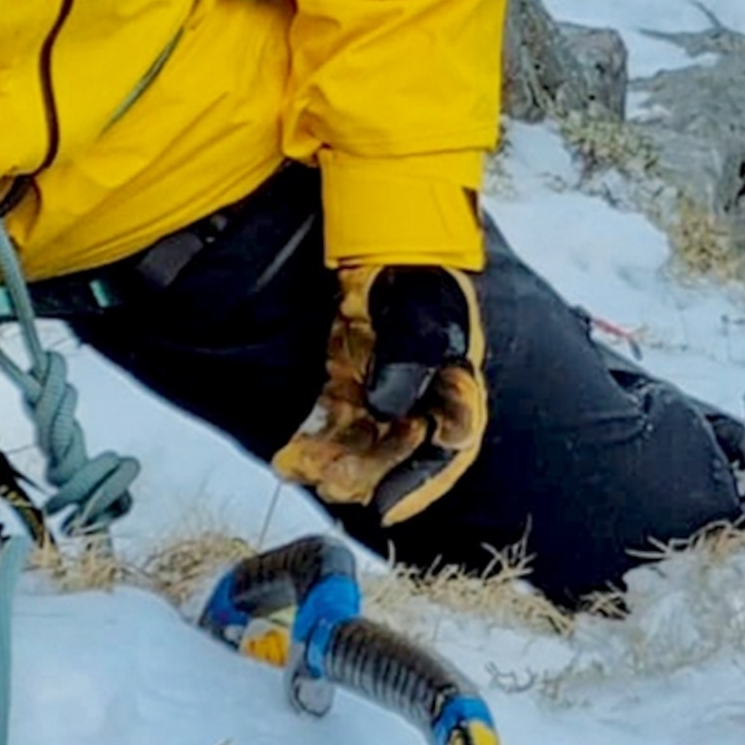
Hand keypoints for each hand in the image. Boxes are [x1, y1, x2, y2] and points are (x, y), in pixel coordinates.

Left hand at [273, 263, 486, 529]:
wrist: (376, 237)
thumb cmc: (412, 271)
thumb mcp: (422, 308)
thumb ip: (410, 357)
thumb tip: (386, 406)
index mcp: (453, 386)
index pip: (447, 447)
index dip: (419, 483)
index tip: (387, 507)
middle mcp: (419, 399)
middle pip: (399, 454)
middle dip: (368, 475)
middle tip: (335, 484)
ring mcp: (381, 395)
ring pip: (364, 447)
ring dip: (339, 466)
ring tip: (310, 472)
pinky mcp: (346, 388)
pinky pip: (333, 428)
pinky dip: (314, 448)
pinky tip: (291, 461)